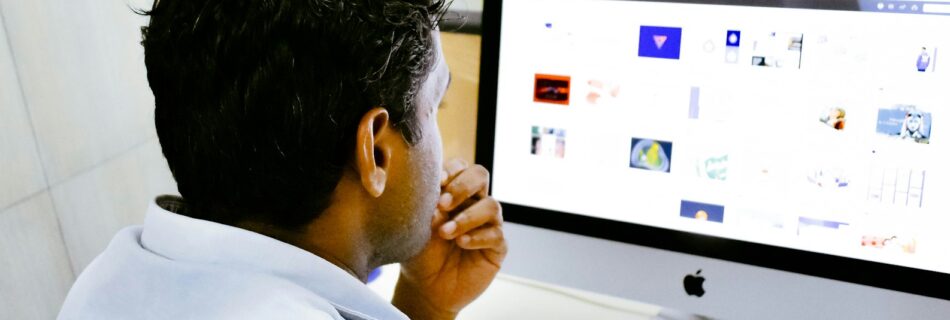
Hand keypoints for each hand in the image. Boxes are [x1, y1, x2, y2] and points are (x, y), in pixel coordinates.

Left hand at [392, 159, 506, 319]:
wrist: (425, 288)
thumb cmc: (419, 253)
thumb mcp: (416, 227)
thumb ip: (426, 207)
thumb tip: (436, 195)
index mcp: (453, 192)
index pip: (460, 167)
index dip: (452, 170)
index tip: (438, 182)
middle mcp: (473, 202)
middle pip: (480, 175)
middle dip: (463, 186)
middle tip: (443, 204)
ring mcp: (488, 223)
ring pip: (492, 205)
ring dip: (467, 217)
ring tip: (446, 233)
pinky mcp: (497, 246)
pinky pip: (496, 234)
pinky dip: (477, 237)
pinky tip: (461, 243)